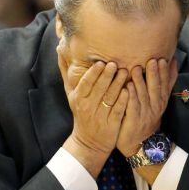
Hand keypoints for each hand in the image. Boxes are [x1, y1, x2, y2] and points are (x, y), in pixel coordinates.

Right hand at [57, 45, 128, 176]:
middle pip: (98, 89)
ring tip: (125, 72)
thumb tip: (59, 48)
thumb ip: (66, 71)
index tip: (101, 63)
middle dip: (107, 76)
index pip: (85, 84)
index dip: (93, 73)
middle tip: (115, 64)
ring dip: (117, 84)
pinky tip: (130, 90)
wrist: (89, 141)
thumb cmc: (81, 112)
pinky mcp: (111, 125)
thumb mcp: (70, 93)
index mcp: (78, 98)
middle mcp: (87, 107)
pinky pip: (118, 110)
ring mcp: (100, 116)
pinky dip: (123, 100)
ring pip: (109, 98)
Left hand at [116, 58, 177, 156]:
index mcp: (161, 101)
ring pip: (143, 95)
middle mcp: (154, 107)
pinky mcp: (133, 120)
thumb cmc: (146, 118)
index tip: (164, 59)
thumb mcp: (158, 101)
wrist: (139, 144)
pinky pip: (132, 106)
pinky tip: (128, 86)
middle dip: (154, 74)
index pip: (165, 85)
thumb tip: (173, 62)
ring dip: (140, 81)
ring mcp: (144, 114)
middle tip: (153, 60)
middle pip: (155, 88)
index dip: (165, 72)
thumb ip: (164, 83)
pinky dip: (130, 96)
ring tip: (137, 68)